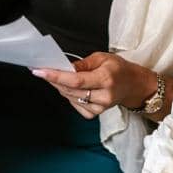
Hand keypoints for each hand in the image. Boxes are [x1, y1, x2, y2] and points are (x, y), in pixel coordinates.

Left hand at [32, 52, 158, 119]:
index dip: (56, 76)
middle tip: (44, 70)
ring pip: (70, 98)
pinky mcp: (95, 114)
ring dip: (60, 87)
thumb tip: (64, 67)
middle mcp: (103, 96)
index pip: (76, 80)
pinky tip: (73, 89)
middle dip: (54, 80)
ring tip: (59, 77)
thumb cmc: (118, 69)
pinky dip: (69, 96)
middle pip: (70, 90)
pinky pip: (75, 105)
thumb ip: (82, 64)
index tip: (40, 71)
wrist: (133, 85)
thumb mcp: (102, 57)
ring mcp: (100, 108)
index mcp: (106, 78)